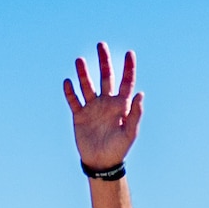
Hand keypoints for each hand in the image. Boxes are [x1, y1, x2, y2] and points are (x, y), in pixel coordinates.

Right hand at [64, 42, 143, 171]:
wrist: (101, 162)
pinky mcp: (79, 115)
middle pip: (105, 77)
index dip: (128, 68)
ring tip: (79, 60)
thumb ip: (135, 114)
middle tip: (101, 45)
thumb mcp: (129, 133)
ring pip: (87, 85)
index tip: (130, 53)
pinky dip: (70, 91)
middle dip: (103, 61)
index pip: (126, 82)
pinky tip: (68, 82)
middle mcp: (106, 102)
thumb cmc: (118, 149)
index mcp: (121, 105)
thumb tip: (140, 94)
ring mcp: (92, 107)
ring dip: (83, 73)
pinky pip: (73, 100)